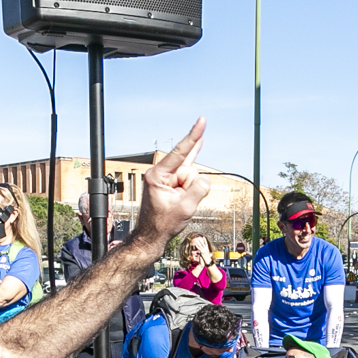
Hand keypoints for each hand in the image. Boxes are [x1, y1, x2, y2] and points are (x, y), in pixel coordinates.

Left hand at [133, 118, 209, 241]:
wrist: (152, 236)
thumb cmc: (162, 223)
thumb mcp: (185, 207)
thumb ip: (199, 189)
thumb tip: (205, 180)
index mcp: (158, 175)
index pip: (180, 153)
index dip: (193, 136)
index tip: (202, 122)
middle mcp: (160, 173)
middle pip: (188, 169)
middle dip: (191, 186)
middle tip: (180, 203)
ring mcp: (166, 177)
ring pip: (190, 177)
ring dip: (190, 192)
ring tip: (178, 204)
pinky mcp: (171, 182)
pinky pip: (186, 171)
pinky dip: (193, 164)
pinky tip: (198, 144)